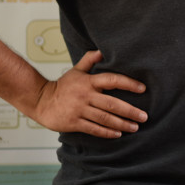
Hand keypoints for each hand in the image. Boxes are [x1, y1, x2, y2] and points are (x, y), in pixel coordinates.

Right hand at [30, 50, 147, 137]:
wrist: (40, 101)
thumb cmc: (62, 86)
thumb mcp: (76, 70)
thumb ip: (90, 60)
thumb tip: (103, 50)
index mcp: (88, 81)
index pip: (112, 80)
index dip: (128, 83)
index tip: (142, 89)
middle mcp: (85, 95)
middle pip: (112, 103)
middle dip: (130, 111)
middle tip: (144, 116)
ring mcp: (79, 110)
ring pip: (105, 118)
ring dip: (122, 123)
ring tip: (135, 127)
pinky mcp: (74, 122)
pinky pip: (93, 129)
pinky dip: (106, 132)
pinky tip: (118, 134)